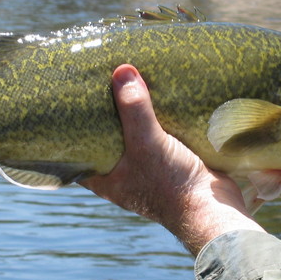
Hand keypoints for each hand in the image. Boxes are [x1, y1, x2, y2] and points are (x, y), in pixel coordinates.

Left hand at [81, 65, 263, 255]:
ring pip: (135, 138)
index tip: (67, 108)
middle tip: (98, 84)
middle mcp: (125, 176)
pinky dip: (158, 120)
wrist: (213, 208)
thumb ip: (134, 109)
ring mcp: (149, 170)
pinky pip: (160, 137)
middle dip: (105, 116)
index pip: (78, 155)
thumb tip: (121, 71)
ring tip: (126, 84)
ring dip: (134, 116)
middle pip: (108, 141)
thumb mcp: (147, 142)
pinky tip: (158, 98)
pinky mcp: (172, 164)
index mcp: (107, 180)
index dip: (70, 134)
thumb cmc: (170, 183)